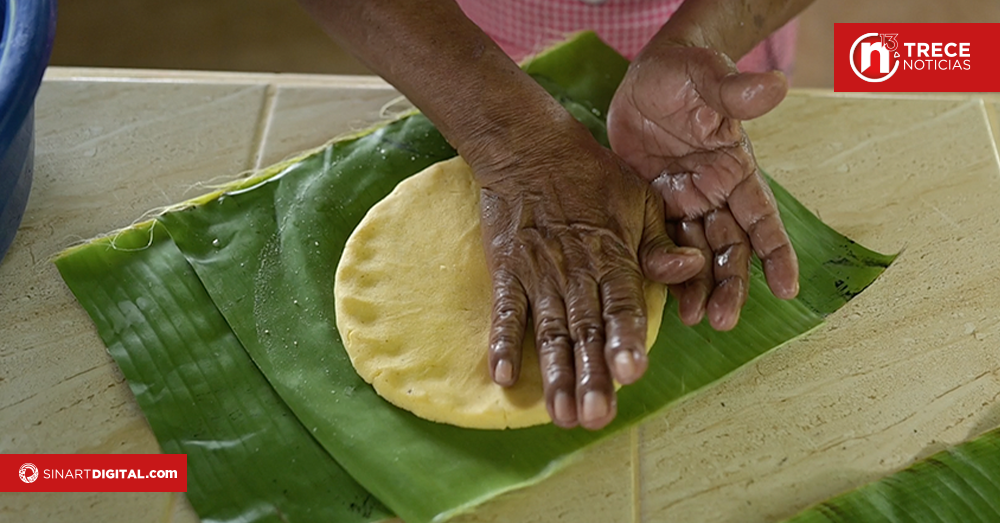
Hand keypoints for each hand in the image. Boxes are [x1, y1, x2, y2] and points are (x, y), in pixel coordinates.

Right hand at [473, 119, 703, 429]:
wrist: (528, 147)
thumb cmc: (591, 174)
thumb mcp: (639, 199)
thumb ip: (660, 243)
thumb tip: (689, 269)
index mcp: (613, 256)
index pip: (622, 306)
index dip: (625, 340)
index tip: (630, 374)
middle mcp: (577, 272)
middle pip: (584, 331)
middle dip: (590, 376)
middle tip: (595, 417)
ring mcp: (539, 274)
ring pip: (549, 332)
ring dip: (554, 375)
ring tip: (561, 414)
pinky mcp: (508, 270)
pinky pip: (505, 311)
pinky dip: (501, 342)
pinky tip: (500, 377)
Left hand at [607, 44, 798, 330]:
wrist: (646, 76)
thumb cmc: (687, 74)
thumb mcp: (709, 79)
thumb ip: (736, 92)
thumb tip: (774, 85)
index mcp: (736, 170)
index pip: (762, 217)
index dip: (776, 253)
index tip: (787, 287)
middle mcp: (713, 194)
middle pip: (729, 248)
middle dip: (729, 284)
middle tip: (723, 319)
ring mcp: (681, 203)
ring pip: (694, 254)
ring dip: (696, 287)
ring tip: (694, 318)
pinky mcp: (649, 206)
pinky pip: (656, 243)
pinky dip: (659, 270)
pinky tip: (658, 299)